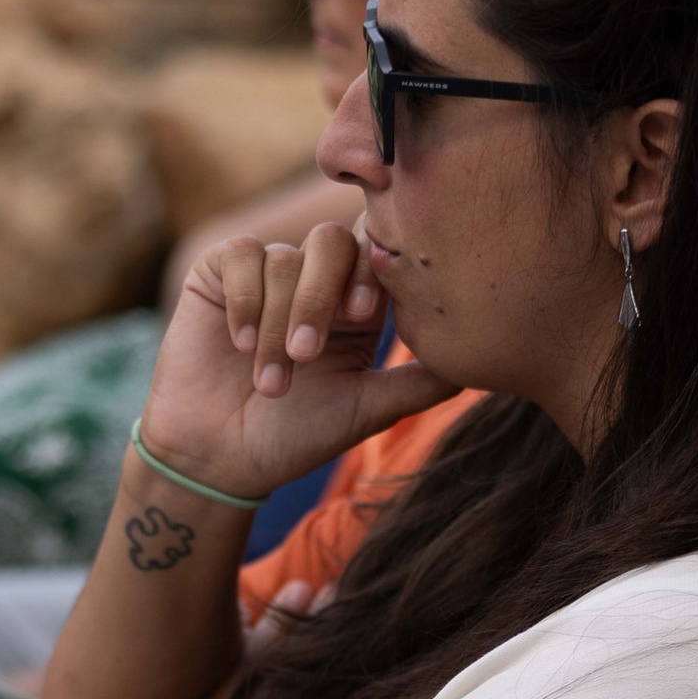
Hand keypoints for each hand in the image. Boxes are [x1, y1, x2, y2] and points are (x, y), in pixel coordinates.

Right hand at [143, 221, 451, 502]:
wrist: (219, 457)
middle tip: (307, 354)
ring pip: (284, 260)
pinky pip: (242, 255)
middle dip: (319, 298)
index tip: (362, 313)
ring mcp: (268, 272)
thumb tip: (478, 358)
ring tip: (269, 381)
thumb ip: (420, 383)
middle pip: (333, 242)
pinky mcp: (220, 272)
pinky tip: (239, 344)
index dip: (372, 271)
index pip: (376, 255)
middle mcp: (315, 280)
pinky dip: (244, 301)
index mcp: (357, 306)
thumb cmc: (295, 436)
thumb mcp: (366, 411)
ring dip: (275, 325)